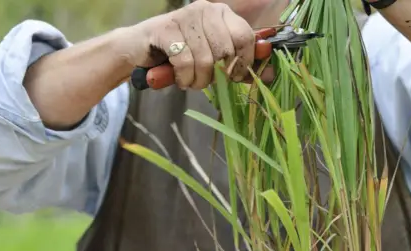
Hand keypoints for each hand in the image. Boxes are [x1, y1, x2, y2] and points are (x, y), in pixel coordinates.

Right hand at [124, 0, 255, 89]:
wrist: (140, 50)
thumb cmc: (182, 55)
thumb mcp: (215, 59)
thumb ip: (241, 65)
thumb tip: (270, 75)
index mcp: (222, 13)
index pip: (245, 38)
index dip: (243, 63)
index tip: (233, 76)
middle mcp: (205, 9)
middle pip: (226, 52)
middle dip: (218, 75)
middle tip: (206, 79)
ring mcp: (184, 17)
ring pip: (206, 60)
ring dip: (199, 80)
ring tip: (191, 80)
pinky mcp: (165, 29)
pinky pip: (186, 62)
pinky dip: (184, 77)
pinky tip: (179, 77)